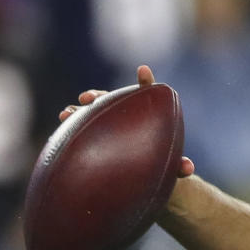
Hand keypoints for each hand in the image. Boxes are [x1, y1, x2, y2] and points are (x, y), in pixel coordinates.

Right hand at [58, 65, 194, 177]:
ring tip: (69, 112)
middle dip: (100, 96)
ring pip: (94, 112)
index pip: (148, 94)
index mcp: (148, 116)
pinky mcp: (96, 136)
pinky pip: (82, 127)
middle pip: (113, 99)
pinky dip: (72, 124)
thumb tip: (188, 168)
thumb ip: (179, 166)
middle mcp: (126, 116)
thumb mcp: (171, 167)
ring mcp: (109, 125)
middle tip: (88, 98)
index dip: (145, 82)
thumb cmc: (161, 166)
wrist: (146, 178)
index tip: (143, 71)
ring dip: (81, 110)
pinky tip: (61, 125)